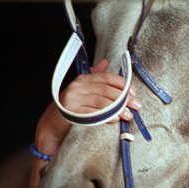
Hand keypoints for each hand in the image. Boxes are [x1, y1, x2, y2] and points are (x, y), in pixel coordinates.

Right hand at [27, 59, 142, 187]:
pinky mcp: (72, 112)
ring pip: (102, 102)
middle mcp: (78, 86)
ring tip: (128, 116)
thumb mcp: (83, 90)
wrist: (52, 123)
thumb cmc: (72, 107)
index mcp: (83, 79)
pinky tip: (114, 120)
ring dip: (118, 110)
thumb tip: (105, 62)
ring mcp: (74, 99)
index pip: (107, 78)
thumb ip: (95, 77)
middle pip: (107, 90)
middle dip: (124, 99)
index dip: (122, 85)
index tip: (133, 94)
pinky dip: (106, 117)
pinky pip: (94, 114)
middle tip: (136, 106)